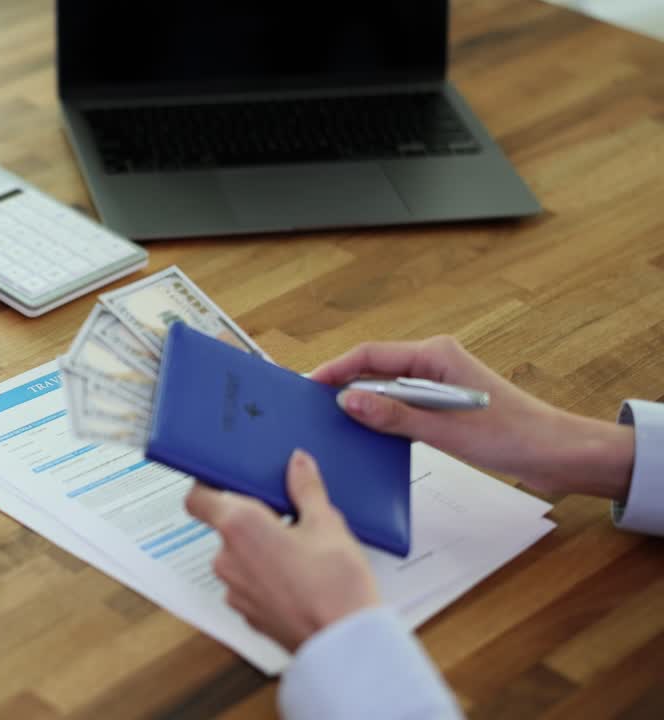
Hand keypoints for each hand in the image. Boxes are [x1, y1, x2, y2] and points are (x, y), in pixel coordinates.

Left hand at [185, 450, 379, 652]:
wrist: (345, 644)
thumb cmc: (335, 587)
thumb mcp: (328, 524)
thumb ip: (306, 489)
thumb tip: (298, 464)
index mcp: (239, 526)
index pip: (198, 498)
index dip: (207, 486)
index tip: (225, 479)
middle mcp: (227, 559)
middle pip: (225, 527)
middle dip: (252, 520)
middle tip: (286, 515)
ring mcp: (234, 590)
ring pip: (239, 558)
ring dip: (260, 550)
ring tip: (300, 550)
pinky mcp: (248, 614)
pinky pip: (250, 584)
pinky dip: (266, 576)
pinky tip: (299, 577)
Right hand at [310, 336, 633, 499]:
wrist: (557, 453)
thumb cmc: (514, 435)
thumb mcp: (445, 430)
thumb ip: (393, 416)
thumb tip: (348, 402)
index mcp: (435, 355)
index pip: (370, 355)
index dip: (335, 369)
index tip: (307, 386)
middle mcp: (435, 363)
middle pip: (375, 369)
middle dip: (344, 387)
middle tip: (312, 408)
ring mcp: (439, 384)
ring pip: (386, 389)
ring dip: (364, 406)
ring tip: (335, 424)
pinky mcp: (444, 405)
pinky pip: (402, 406)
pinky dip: (384, 418)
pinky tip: (371, 436)